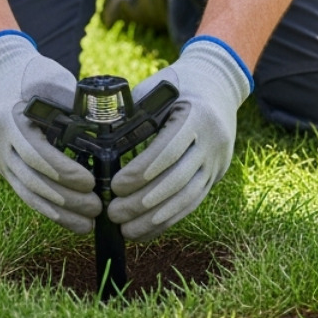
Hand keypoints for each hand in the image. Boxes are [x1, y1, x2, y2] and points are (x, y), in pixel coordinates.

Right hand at [0, 32, 100, 233]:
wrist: (3, 75)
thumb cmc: (34, 74)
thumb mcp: (54, 79)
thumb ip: (73, 105)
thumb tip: (103, 129)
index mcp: (9, 119)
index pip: (36, 154)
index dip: (63, 171)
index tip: (89, 182)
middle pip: (32, 180)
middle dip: (65, 199)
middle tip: (96, 208)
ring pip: (28, 193)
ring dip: (58, 212)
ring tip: (87, 224)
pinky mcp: (6, 168)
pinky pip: (26, 193)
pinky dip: (49, 208)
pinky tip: (70, 219)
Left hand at [108, 38, 250, 240]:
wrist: (218, 87)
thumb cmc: (178, 86)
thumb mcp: (156, 91)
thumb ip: (133, 114)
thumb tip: (99, 142)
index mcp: (196, 115)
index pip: (168, 150)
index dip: (142, 172)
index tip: (116, 186)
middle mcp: (212, 141)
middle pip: (177, 179)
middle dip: (143, 202)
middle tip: (113, 213)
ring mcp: (217, 161)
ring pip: (186, 198)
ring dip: (154, 219)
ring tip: (126, 230)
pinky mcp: (215, 176)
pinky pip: (192, 204)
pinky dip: (168, 220)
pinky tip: (145, 231)